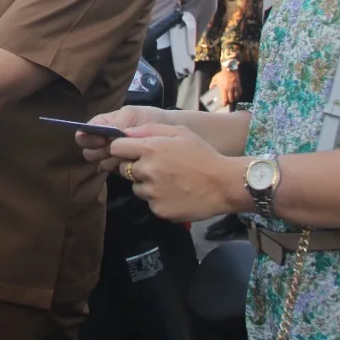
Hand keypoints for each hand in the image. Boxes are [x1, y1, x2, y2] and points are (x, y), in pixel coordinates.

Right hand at [75, 106, 172, 171]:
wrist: (172, 133)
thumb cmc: (150, 119)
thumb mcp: (131, 116)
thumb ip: (111, 125)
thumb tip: (85, 132)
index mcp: (103, 124)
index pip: (83, 134)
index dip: (89, 138)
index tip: (103, 140)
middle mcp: (103, 140)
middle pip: (88, 151)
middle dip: (99, 152)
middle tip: (114, 150)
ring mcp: (111, 155)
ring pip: (98, 162)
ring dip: (109, 161)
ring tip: (125, 156)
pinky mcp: (120, 167)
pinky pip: (110, 170)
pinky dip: (117, 168)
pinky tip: (128, 163)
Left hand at [109, 124, 239, 221]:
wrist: (223, 184)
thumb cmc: (203, 154)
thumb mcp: (180, 132)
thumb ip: (150, 129)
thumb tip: (125, 132)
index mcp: (150, 149)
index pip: (116, 148)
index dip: (122, 149)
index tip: (130, 152)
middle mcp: (146, 171)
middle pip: (124, 169)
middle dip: (136, 167)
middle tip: (158, 167)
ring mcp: (151, 192)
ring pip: (136, 187)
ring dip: (147, 184)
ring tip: (169, 181)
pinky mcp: (158, 209)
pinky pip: (150, 202)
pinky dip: (158, 199)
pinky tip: (175, 194)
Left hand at [210, 69, 240, 107]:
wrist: (230, 69)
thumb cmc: (222, 74)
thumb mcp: (215, 79)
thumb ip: (212, 84)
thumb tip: (210, 88)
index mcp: (223, 89)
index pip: (225, 99)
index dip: (224, 103)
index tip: (224, 105)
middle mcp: (230, 89)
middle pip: (231, 99)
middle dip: (229, 102)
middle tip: (228, 102)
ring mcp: (235, 88)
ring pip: (236, 97)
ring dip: (234, 99)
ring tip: (232, 99)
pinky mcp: (239, 85)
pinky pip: (240, 93)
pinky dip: (238, 95)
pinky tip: (237, 95)